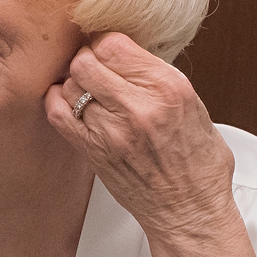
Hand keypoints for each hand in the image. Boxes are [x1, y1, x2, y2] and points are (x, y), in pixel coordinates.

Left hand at [45, 33, 236, 242]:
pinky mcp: (93, 152)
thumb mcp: (195, 106)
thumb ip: (159, 77)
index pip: (114, 44)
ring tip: (89, 92)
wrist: (190, 212)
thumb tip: (126, 54)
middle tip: (96, 69)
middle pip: (85, 61)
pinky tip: (71, 105)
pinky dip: (58, 102)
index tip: (109, 52)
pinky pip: (57, 114)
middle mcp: (139, 107)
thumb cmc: (198, 164)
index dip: (106, 44)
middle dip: (87, 60)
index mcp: (169, 88)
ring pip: (70, 85)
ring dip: (76, 84)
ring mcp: (112, 131)